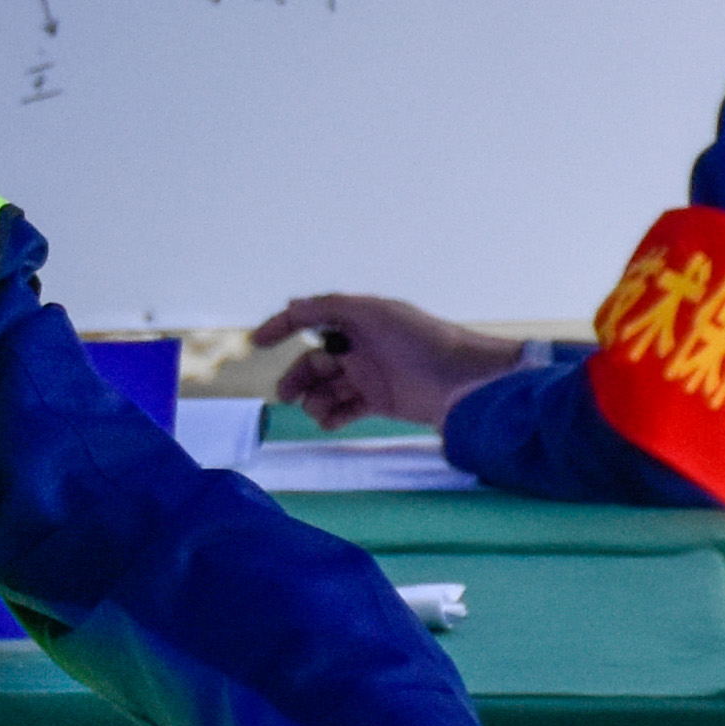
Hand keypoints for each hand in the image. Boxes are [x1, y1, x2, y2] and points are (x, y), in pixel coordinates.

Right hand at [247, 294, 529, 430]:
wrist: (467, 382)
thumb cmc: (423, 342)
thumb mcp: (375, 314)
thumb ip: (330, 308)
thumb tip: (290, 304)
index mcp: (359, 320)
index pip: (311, 319)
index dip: (283, 326)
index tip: (258, 342)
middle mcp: (361, 346)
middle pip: (314, 361)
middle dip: (298, 377)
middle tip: (287, 395)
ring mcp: (370, 375)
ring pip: (326, 388)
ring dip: (314, 399)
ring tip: (319, 410)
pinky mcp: (380, 402)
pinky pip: (345, 409)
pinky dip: (333, 415)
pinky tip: (331, 421)